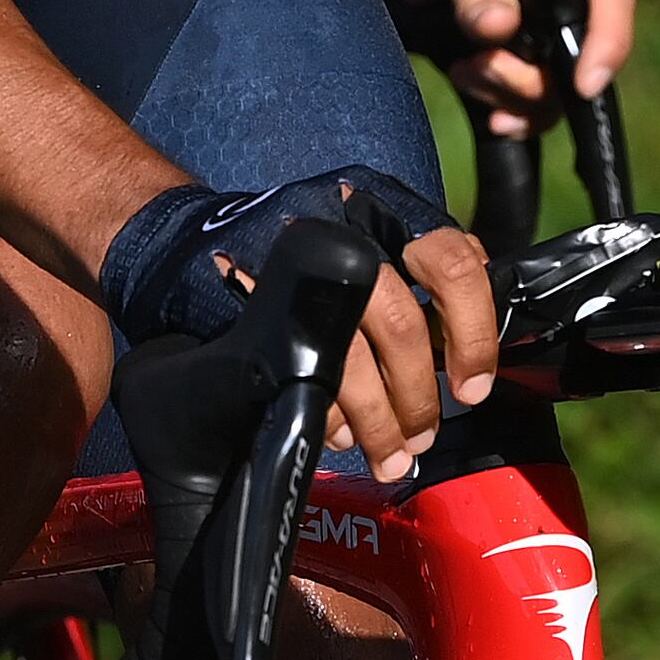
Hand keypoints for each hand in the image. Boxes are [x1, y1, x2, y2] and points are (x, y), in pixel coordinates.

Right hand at [97, 165, 502, 481]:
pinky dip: (326, 415)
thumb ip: (419, 276)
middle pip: (400, 321)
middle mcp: (340, 222)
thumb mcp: (367, 237)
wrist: (187, 237)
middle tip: (421, 436)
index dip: (473, 333)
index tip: (471, 387)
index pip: (453, 259)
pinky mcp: (248, 297)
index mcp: (382, 205)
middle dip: (417, 396)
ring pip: (350, 355)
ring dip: (377, 422)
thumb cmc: (294, 249)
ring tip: (386, 454)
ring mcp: (289, 260)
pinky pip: (299, 371)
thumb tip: (467, 353)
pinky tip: (334, 431)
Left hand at [372, 0, 636, 140]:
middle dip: (537, 79)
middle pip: (589, 51)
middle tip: (480, 64)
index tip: (581, 84)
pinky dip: (513, 111)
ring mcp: (562, 20)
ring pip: (563, 85)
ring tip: (465, 68)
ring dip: (512, 94)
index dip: (608, 42)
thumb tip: (500, 27)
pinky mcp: (540, 51)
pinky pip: (542, 100)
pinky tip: (481, 101)